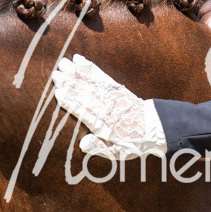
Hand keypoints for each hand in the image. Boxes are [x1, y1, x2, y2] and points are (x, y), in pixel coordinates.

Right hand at [51, 54, 166, 158]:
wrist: (155, 128)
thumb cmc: (132, 142)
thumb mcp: (118, 152)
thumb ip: (99, 147)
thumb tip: (82, 145)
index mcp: (104, 124)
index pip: (84, 112)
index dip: (71, 102)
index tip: (59, 93)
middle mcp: (107, 108)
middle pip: (85, 94)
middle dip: (70, 84)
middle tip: (55, 74)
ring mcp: (112, 95)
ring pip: (91, 82)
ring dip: (76, 72)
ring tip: (63, 63)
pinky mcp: (116, 87)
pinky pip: (101, 76)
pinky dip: (90, 67)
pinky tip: (79, 60)